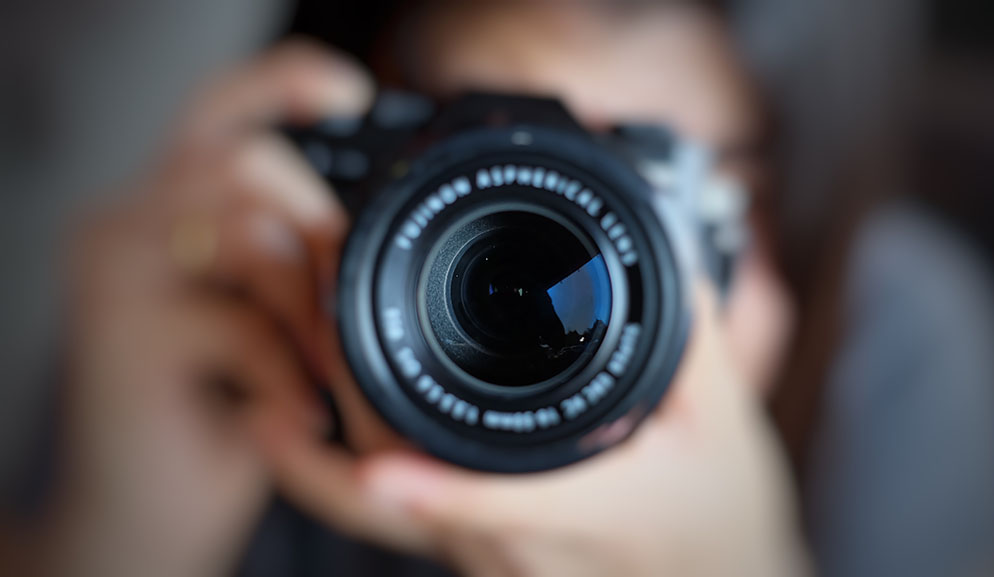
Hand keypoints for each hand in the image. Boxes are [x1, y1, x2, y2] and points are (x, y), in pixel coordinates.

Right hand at [36, 41, 372, 576]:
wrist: (143, 513)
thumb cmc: (217, 411)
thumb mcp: (263, 327)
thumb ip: (289, 264)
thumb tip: (353, 231)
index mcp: (166, 212)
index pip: (217, 114)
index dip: (281, 83)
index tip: (351, 92)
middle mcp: (126, 224)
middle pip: (242, 164)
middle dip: (317, 230)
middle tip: (343, 308)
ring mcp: (113, 276)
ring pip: (243, 234)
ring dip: (308, 304)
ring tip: (326, 370)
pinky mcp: (116, 340)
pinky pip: (235, 325)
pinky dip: (287, 371)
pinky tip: (301, 414)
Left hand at [257, 282, 811, 576]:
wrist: (712, 572)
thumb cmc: (718, 512)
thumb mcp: (724, 421)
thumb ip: (695, 338)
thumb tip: (665, 252)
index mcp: (592, 515)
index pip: (504, 507)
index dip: (439, 491)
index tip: (375, 466)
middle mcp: (522, 548)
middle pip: (408, 487)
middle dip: (350, 385)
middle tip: (321, 279)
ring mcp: (487, 553)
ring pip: (383, 494)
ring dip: (339, 403)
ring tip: (319, 303)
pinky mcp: (472, 542)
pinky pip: (392, 495)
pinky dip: (345, 436)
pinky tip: (328, 378)